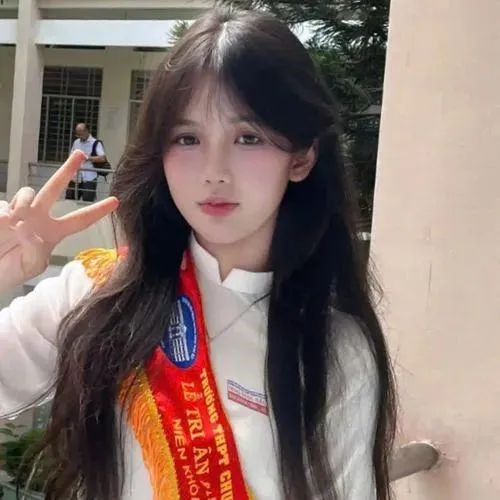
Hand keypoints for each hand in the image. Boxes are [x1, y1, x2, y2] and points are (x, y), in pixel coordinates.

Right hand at [0, 151, 118, 291]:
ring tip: (16, 223)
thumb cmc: (11, 271)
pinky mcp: (1, 211)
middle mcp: (38, 218)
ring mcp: (19, 212)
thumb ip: (36, 250)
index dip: (97, 211)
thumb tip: (30, 229)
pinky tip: (5, 226)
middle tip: (80, 153)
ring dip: (25, 203)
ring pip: (29, 192)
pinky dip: (7, 214)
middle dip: (67, 170)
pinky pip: (6, 205)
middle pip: (55, 188)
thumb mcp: (32, 266)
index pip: (80, 220)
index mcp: (53, 232)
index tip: (116, 201)